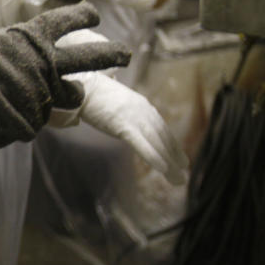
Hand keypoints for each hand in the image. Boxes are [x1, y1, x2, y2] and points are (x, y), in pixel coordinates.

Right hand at [0, 3, 130, 148]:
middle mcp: (47, 64)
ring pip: (73, 94)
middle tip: (126, 54)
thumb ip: (9, 47)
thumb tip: (12, 52)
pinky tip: (14, 111)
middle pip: (90, 57)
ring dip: (73, 93)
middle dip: (112, 53)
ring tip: (72, 93)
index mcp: (32, 39)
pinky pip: (42, 114)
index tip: (94, 15)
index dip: (82, 16)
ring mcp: (47, 93)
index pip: (65, 20)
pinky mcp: (41, 119)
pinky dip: (32, 112)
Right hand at [72, 70, 188, 184]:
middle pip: (162, 136)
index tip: (180, 158)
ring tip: (177, 178)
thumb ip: (123, 110)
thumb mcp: (114, 100)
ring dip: (169, 161)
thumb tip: (122, 120)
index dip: (171, 144)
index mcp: (141, 104)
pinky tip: (164, 168)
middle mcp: (143, 110)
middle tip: (183, 172)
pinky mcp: (123, 125)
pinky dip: (154, 157)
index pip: (161, 127)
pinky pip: (142, 144)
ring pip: (157, 142)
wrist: (81, 86)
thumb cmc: (92, 92)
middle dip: (174, 155)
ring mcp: (134, 117)